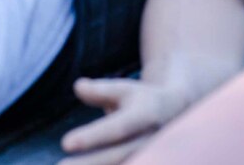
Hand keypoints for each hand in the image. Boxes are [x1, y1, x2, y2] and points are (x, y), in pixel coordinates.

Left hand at [60, 75, 194, 163]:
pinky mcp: (148, 162)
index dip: (91, 137)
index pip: (116, 129)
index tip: (65, 143)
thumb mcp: (124, 89)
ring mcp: (152, 156)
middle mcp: (150, 141)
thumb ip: (101, 90)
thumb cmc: (142, 100)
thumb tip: (79, 86)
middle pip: (116, 157)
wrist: (178, 114)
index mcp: (145, 116)